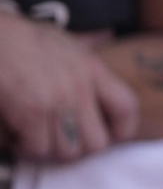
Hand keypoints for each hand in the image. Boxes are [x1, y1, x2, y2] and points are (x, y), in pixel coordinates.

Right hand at [0, 13, 136, 161]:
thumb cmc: (15, 37)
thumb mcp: (59, 39)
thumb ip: (83, 48)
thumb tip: (105, 36)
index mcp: (90, 68)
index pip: (126, 107)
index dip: (120, 129)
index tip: (108, 135)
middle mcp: (79, 87)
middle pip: (96, 143)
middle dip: (75, 147)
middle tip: (55, 139)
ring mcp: (57, 101)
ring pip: (65, 152)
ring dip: (46, 148)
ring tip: (29, 133)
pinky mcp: (31, 112)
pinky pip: (36, 148)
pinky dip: (20, 145)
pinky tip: (10, 129)